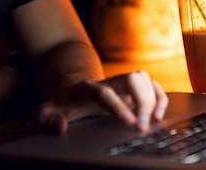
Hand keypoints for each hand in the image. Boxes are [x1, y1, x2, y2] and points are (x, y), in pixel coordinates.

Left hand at [37, 70, 167, 133]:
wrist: (70, 88)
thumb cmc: (61, 102)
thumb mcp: (46, 111)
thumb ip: (48, 118)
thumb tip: (61, 126)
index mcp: (87, 88)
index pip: (105, 92)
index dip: (118, 105)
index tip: (130, 122)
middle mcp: (107, 81)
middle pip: (131, 79)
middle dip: (142, 101)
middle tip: (143, 126)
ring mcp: (120, 83)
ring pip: (143, 78)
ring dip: (153, 97)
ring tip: (154, 120)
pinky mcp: (131, 88)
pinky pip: (151, 85)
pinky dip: (159, 97)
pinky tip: (159, 114)